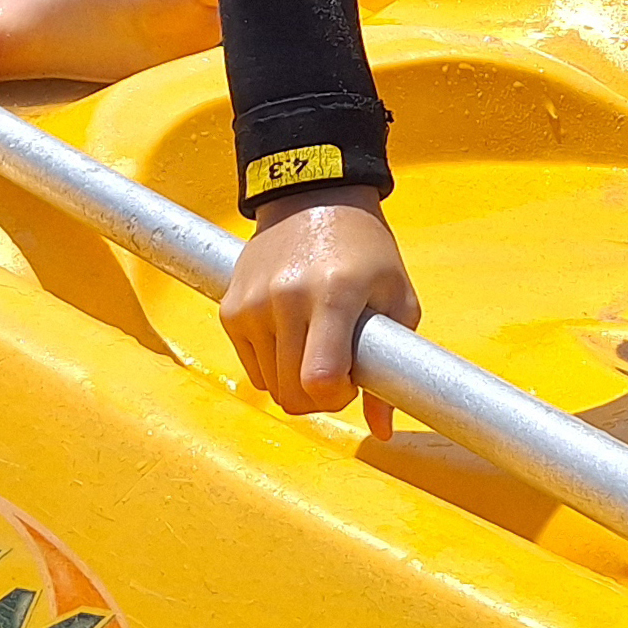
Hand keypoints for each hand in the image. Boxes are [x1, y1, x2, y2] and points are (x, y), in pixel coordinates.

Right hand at [219, 186, 419, 433]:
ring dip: (294, 382)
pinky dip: (273, 366)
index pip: (321, 379)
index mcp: (334, 295)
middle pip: (292, 394)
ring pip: (269, 387)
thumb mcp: (397, 298)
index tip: (351, 382)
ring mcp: (252, 304)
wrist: (312, 196)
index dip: (338, 397)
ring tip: (315, 346)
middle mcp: (286, 299)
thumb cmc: (365, 249)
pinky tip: (292, 335)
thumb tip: (382, 431)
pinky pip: (251, 368)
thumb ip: (395, 364)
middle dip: (318, 398)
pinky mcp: (230, 308)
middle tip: (338, 370)